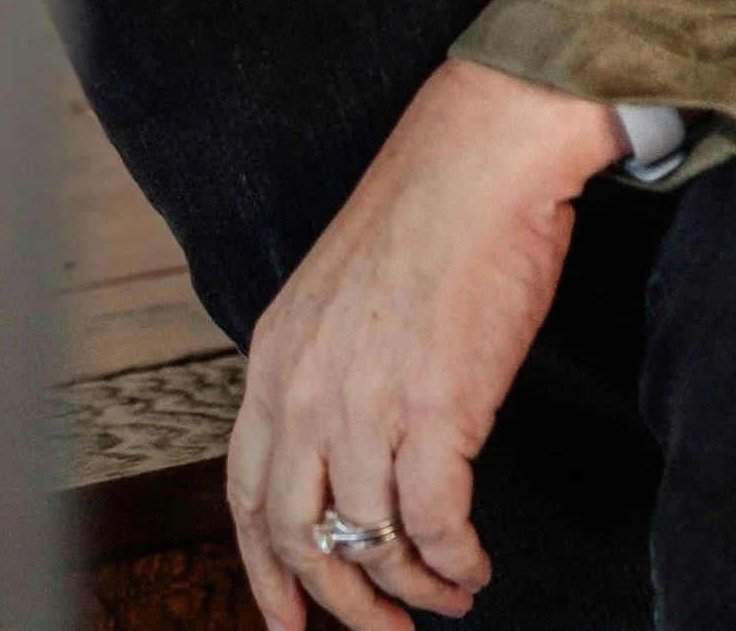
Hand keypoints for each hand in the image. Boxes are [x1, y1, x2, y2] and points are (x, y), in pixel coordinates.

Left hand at [226, 60, 628, 629]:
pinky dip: (456, 563)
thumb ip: (326, 367)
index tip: (289, 621)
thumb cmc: (429, 208)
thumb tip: (344, 452)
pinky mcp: (439, 408)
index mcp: (276, 357)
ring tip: (449, 597)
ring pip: (374, 542)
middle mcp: (308, 387)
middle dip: (343, 603)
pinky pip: (438, 525)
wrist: (487, 151)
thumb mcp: (338, 290)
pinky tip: (474, 567)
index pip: (249, 497)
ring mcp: (369, 401)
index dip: (267, 573)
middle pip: (303, 538)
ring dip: (414, 590)